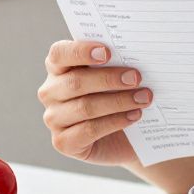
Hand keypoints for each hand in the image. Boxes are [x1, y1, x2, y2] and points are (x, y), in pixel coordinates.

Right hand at [38, 40, 153, 165]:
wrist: (126, 136)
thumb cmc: (117, 95)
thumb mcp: (115, 76)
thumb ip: (116, 62)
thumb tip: (133, 53)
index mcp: (57, 67)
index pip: (59, 53)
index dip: (81, 51)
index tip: (107, 52)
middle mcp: (50, 92)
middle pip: (75, 82)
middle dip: (109, 79)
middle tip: (136, 77)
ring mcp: (53, 118)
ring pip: (84, 107)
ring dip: (118, 101)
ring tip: (143, 98)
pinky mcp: (63, 142)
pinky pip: (88, 130)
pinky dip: (115, 122)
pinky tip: (134, 115)